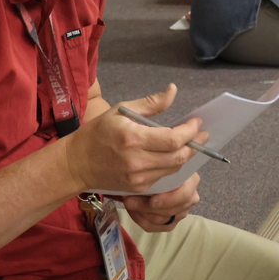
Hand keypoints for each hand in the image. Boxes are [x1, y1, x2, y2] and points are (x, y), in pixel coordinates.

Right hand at [63, 84, 208, 194]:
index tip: (197, 123)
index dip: (190, 132)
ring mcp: (138, 178)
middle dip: (195, 145)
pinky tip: (175, 155)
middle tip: (202, 134)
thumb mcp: (120, 110)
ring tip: (192, 143)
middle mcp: (137, 161)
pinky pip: (164, 177)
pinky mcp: (137, 188)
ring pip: (174, 169)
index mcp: (133, 138)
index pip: (173, 139)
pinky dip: (172, 165)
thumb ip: (151, 103)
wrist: (76, 163)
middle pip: (178, 157)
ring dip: (186, 156)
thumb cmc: (98, 132)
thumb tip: (173, 90)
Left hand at [122, 172, 201, 231]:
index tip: (152, 201)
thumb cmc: (159, 169)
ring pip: (160, 220)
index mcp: (191, 181)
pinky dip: (141, 220)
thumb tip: (142, 179)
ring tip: (129, 202)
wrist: (157, 177)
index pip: (184, 195)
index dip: (168, 200)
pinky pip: (154, 227)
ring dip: (141, 212)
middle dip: (146, 207)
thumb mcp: (160, 167)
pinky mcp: (170, 223)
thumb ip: (156, 173)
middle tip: (129, 200)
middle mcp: (190, 198)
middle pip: (170, 211)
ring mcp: (181, 212)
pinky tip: (133, 210)